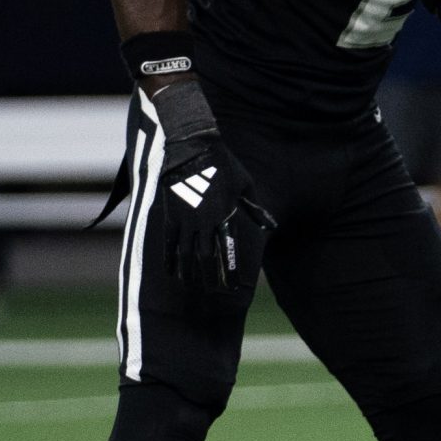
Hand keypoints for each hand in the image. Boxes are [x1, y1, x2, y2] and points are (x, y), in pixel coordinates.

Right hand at [153, 129, 273, 291]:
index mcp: (226, 215)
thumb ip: (256, 208)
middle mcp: (205, 221)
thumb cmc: (225, 165)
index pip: (229, 250)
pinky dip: (169, 258)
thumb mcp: (246, 185)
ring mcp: (186, 219)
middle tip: (212, 292)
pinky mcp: (171, 215)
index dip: (230, 270)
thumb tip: (271, 225)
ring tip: (190, 285)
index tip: (234, 287)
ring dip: (188, 272)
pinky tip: (171, 271)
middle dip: (209, 277)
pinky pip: (169, 242)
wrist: (192, 148)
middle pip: (206, 257)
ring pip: (185, 253)